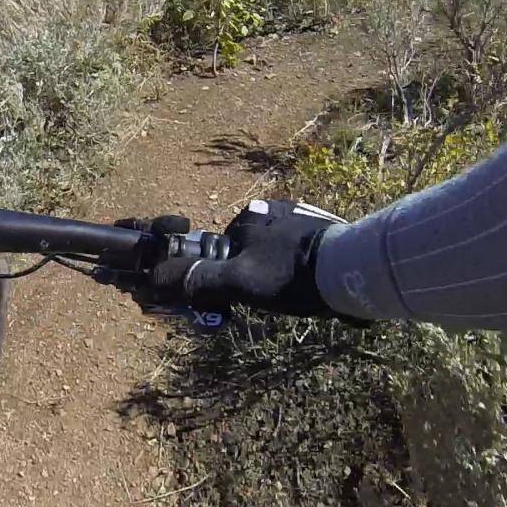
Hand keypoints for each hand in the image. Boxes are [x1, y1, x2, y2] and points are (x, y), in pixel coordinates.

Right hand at [150, 200, 345, 318]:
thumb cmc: (289, 275)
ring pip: (275, 250)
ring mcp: (300, 216)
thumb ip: (197, 279)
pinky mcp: (324, 227)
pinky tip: (312, 285)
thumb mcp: (237, 282)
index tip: (238, 296)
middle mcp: (271, 209)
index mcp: (247, 218)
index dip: (224, 274)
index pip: (222, 250)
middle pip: (248, 249)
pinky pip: (300, 249)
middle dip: (253, 272)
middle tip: (272, 298)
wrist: (352, 270)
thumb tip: (155, 280)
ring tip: (296, 294)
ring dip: (278, 270)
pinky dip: (301, 266)